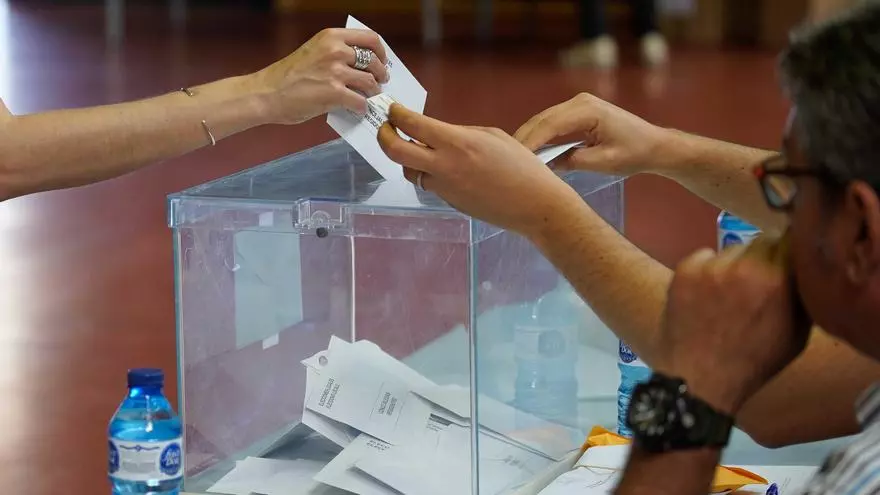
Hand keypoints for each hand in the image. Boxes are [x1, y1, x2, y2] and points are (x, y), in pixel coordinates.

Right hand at [252, 28, 389, 124]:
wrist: (267, 93)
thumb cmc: (287, 76)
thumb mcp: (313, 51)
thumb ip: (335, 53)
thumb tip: (360, 66)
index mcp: (331, 37)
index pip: (370, 38)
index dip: (381, 52)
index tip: (382, 61)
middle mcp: (336, 50)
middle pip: (374, 61)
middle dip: (380, 74)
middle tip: (380, 82)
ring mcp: (336, 71)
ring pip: (370, 82)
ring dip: (373, 92)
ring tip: (369, 97)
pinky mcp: (334, 93)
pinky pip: (360, 101)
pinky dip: (362, 107)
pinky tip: (358, 109)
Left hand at [377, 104, 585, 237]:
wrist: (534, 206)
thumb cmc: (522, 167)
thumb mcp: (493, 136)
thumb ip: (461, 133)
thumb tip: (440, 135)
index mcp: (457, 143)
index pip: (413, 125)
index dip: (397, 114)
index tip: (393, 109)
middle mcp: (444, 166)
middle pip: (396, 151)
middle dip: (384, 136)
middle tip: (386, 128)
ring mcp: (444, 187)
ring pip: (409, 171)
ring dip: (405, 157)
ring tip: (413, 146)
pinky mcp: (448, 202)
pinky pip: (428, 183)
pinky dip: (426, 172)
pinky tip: (439, 165)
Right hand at [514, 93, 668, 175]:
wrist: (654, 145)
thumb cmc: (634, 153)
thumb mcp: (604, 162)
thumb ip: (574, 161)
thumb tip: (548, 164)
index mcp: (588, 110)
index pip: (550, 125)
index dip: (531, 143)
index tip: (516, 160)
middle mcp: (580, 101)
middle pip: (542, 119)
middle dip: (524, 139)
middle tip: (506, 161)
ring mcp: (578, 104)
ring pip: (544, 120)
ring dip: (529, 137)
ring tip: (514, 158)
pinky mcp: (578, 111)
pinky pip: (552, 122)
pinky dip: (540, 135)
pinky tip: (530, 151)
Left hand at [656, 234, 811, 414]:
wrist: (699, 377)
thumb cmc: (753, 362)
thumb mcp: (797, 334)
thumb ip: (802, 295)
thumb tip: (803, 268)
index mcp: (777, 280)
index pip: (790, 240)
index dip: (789, 252)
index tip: (786, 263)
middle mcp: (745, 266)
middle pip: (762, 241)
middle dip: (765, 257)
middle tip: (759, 280)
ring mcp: (712, 266)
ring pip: (733, 249)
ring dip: (736, 263)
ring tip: (730, 290)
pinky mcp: (685, 269)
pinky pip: (705, 255)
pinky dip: (708, 268)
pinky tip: (707, 292)